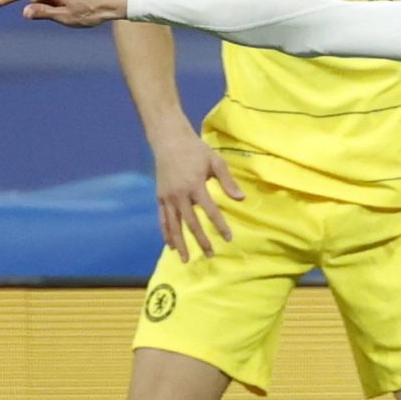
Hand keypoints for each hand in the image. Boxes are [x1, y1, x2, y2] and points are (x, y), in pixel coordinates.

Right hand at [152, 131, 244, 261]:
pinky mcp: (159, 197)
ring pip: (173, 225)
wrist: (169, 140)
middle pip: (191, 223)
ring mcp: (167, 197)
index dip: (220, 225)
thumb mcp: (215, 162)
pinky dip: (166, 233)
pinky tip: (170, 245)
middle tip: (210, 254)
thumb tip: (241, 199)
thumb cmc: (196, 150)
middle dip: (201, 240)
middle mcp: (179, 195)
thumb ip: (228, 182)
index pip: (210, 211)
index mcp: (195, 186)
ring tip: (185, 259)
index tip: (228, 238)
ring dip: (180, 243)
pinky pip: (162, 219)